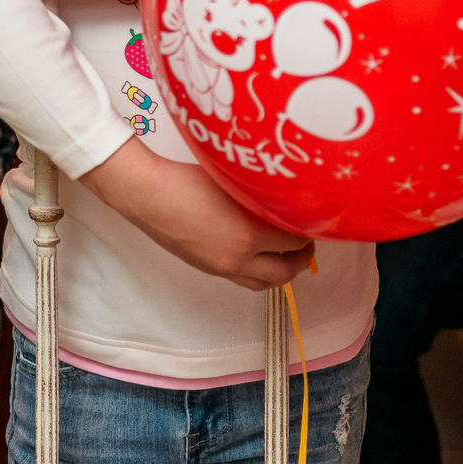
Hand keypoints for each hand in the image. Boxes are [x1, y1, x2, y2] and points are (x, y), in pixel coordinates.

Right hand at [80, 139, 312, 289]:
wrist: (148, 194)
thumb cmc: (186, 179)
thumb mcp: (232, 180)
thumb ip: (261, 194)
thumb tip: (288, 197)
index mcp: (249, 235)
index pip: (294, 242)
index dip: (309, 232)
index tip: (314, 220)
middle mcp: (238, 259)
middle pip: (284, 272)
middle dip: (302, 259)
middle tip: (308, 242)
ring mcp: (222, 268)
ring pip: (264, 284)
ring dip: (281, 271)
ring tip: (287, 252)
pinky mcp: (208, 268)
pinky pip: (243, 280)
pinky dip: (258, 272)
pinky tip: (258, 253)